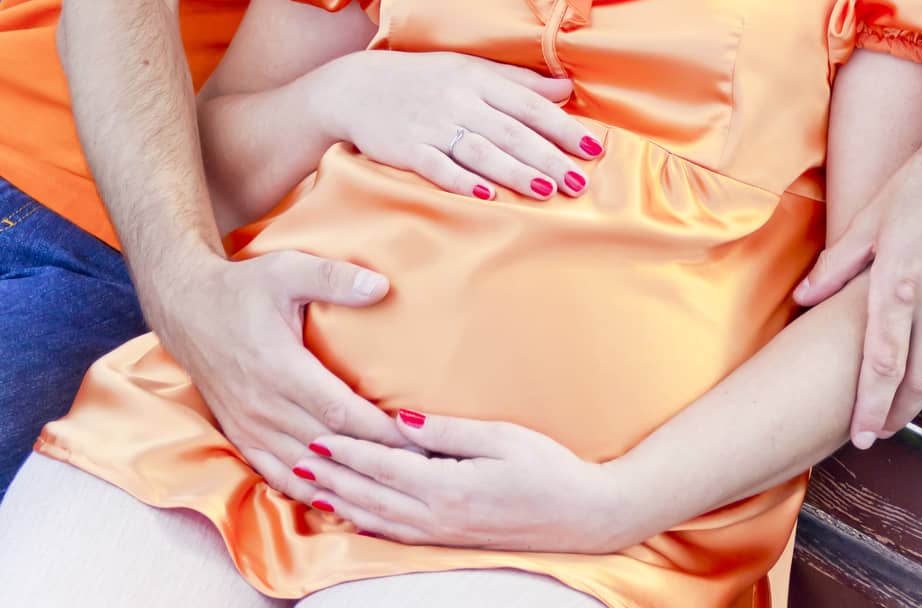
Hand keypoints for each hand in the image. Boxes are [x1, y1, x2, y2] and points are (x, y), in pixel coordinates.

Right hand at [146, 249, 409, 500]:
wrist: (188, 309)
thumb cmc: (244, 288)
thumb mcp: (287, 269)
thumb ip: (334, 278)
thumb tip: (382, 286)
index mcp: (280, 368)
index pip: (340, 413)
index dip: (379, 430)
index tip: (416, 438)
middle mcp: (264, 406)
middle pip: (329, 447)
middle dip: (375, 460)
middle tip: (419, 469)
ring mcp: (250, 427)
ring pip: (305, 469)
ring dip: (346, 482)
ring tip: (388, 489)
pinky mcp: (241, 436)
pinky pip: (277, 476)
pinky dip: (309, 491)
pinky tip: (338, 498)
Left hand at [290, 409, 635, 552]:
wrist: (584, 516)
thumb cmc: (548, 468)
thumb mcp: (503, 438)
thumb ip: (449, 432)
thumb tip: (403, 420)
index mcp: (449, 487)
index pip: (384, 467)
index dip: (348, 453)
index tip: (316, 436)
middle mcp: (438, 517)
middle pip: (371, 496)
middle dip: (333, 477)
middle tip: (297, 458)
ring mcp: (444, 534)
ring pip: (378, 519)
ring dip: (342, 501)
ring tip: (311, 485)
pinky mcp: (451, 540)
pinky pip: (396, 535)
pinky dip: (367, 523)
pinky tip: (353, 514)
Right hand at [315, 49, 603, 201]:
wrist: (358, 87)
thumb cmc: (425, 79)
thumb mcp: (470, 69)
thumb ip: (520, 81)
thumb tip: (567, 87)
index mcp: (478, 78)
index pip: (528, 103)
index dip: (562, 126)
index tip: (592, 147)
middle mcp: (458, 99)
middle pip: (510, 131)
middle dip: (547, 156)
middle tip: (579, 181)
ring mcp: (432, 125)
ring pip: (481, 150)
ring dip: (515, 172)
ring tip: (547, 191)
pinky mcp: (407, 148)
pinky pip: (438, 167)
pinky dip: (462, 181)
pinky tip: (486, 196)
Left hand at [794, 139, 921, 444]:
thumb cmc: (921, 185)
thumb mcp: (869, 220)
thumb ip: (835, 266)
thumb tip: (803, 299)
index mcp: (899, 280)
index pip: (882, 361)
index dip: (870, 404)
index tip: (860, 434)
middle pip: (918, 380)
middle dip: (896, 414)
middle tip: (877, 431)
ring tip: (902, 409)